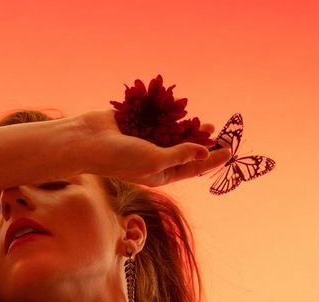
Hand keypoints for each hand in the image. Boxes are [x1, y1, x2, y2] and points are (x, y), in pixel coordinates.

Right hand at [77, 108, 225, 188]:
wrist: (88, 141)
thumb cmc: (120, 157)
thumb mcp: (155, 160)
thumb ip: (180, 155)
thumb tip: (204, 152)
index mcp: (160, 175)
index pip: (192, 168)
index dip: (212, 159)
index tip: (230, 150)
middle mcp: (155, 159)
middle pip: (185, 151)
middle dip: (202, 142)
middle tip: (220, 132)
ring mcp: (146, 141)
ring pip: (173, 134)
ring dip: (189, 128)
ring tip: (206, 122)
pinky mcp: (138, 124)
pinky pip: (158, 119)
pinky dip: (168, 115)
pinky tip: (180, 109)